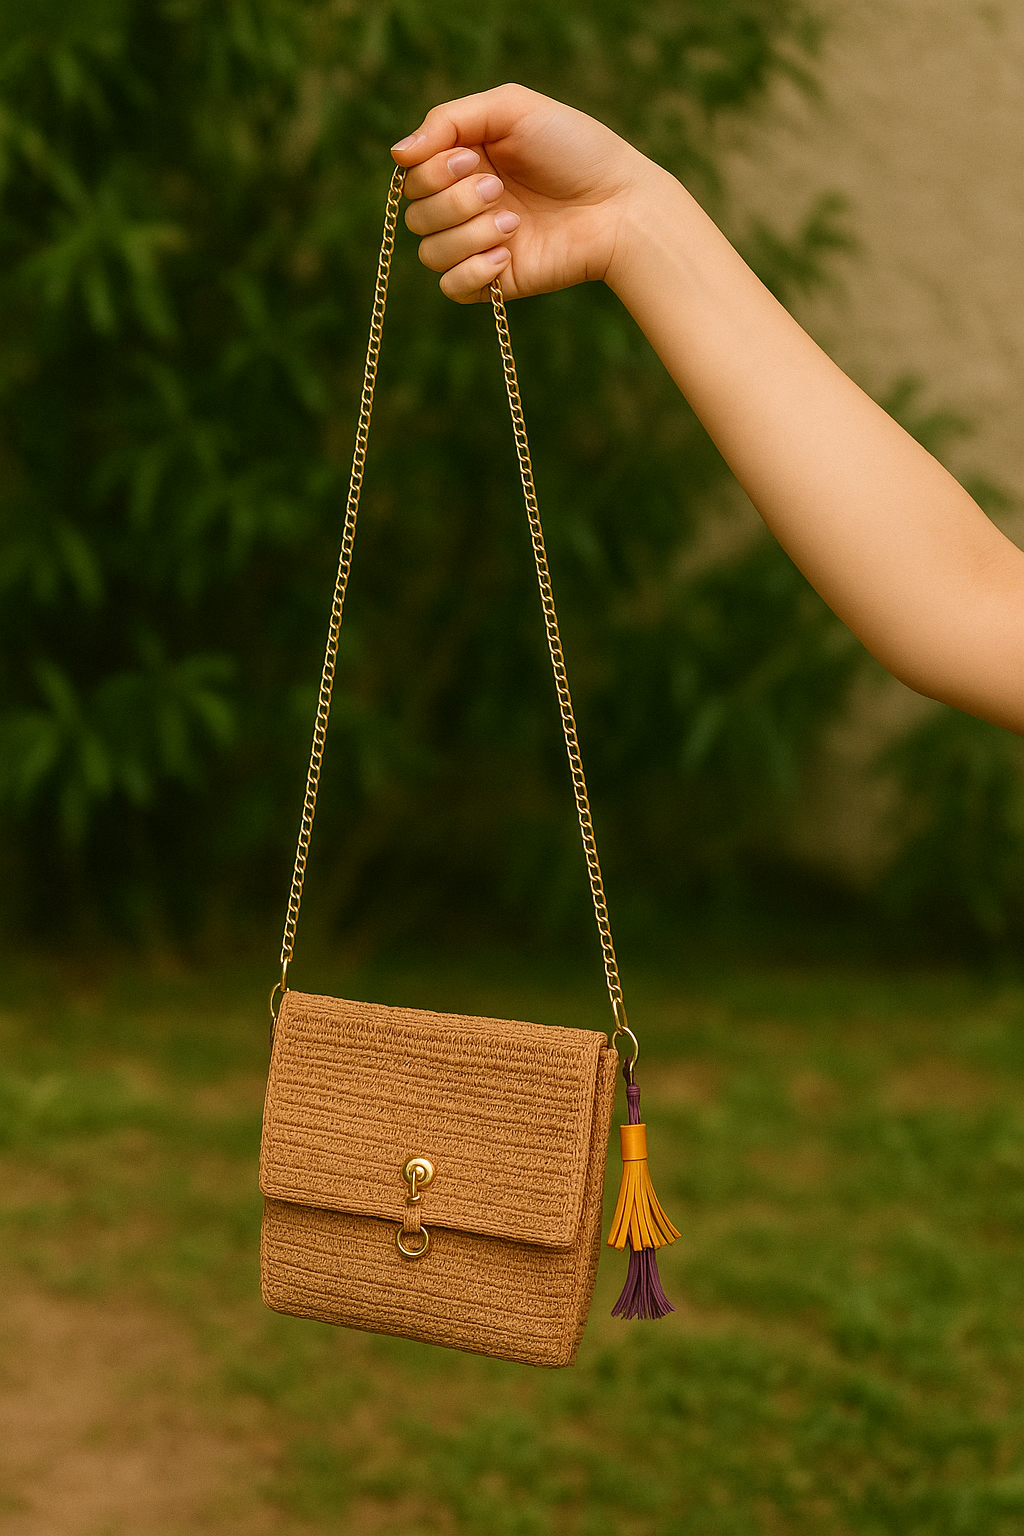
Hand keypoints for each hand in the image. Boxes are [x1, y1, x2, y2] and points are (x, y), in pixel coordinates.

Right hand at [391, 83, 657, 303]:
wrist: (620, 206)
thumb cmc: (575, 149)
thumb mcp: (512, 110)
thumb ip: (449, 120)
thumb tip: (396, 153)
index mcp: (463, 160)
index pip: (411, 173)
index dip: (429, 170)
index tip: (470, 158)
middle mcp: (464, 203)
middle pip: (415, 213)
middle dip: (454, 200)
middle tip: (500, 189)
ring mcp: (477, 244)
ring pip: (429, 252)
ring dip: (469, 233)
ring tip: (514, 222)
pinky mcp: (494, 281)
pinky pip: (450, 287)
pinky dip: (473, 270)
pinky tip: (508, 254)